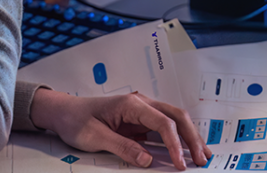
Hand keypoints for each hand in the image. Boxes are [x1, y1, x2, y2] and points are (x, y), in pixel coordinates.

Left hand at [30, 90, 211, 169]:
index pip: (162, 123)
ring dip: (189, 136)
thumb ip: (122, 147)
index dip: (175, 144)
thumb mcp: (95, 137)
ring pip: (174, 120)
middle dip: (192, 138)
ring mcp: (142, 111)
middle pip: (176, 117)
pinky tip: (184, 149)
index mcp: (131, 104)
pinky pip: (164, 128)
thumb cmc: (77, 120)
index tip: (180, 164)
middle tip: (202, 159)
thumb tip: (147, 160)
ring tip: (202, 154)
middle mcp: (141, 103)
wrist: (64, 112)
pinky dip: (177, 138)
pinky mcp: (140, 121)